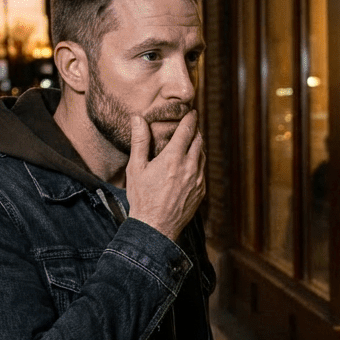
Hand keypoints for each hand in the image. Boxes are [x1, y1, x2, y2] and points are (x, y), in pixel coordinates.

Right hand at [126, 111, 204, 240]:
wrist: (155, 227)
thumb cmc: (142, 198)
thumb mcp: (136, 168)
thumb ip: (139, 141)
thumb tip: (138, 119)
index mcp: (173, 158)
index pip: (187, 131)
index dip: (191, 118)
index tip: (192, 111)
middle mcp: (189, 167)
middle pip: (199, 141)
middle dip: (195, 131)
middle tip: (190, 125)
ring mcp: (198, 180)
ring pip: (203, 155)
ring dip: (198, 146)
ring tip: (190, 142)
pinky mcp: (201, 191)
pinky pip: (202, 171)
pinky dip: (198, 163)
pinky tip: (189, 164)